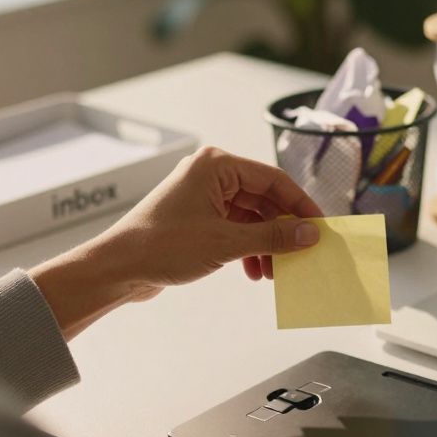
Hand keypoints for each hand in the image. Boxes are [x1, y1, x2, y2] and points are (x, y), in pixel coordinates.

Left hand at [30, 146, 322, 338]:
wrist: (117, 268)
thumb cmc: (161, 246)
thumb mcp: (226, 242)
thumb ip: (273, 236)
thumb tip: (309, 233)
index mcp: (216, 165)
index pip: (273, 180)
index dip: (300, 205)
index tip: (319, 228)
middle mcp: (210, 175)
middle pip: (264, 198)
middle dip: (282, 230)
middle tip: (300, 253)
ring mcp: (203, 197)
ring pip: (251, 217)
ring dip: (266, 243)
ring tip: (274, 271)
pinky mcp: (198, 218)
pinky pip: (236, 229)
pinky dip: (249, 248)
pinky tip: (253, 271)